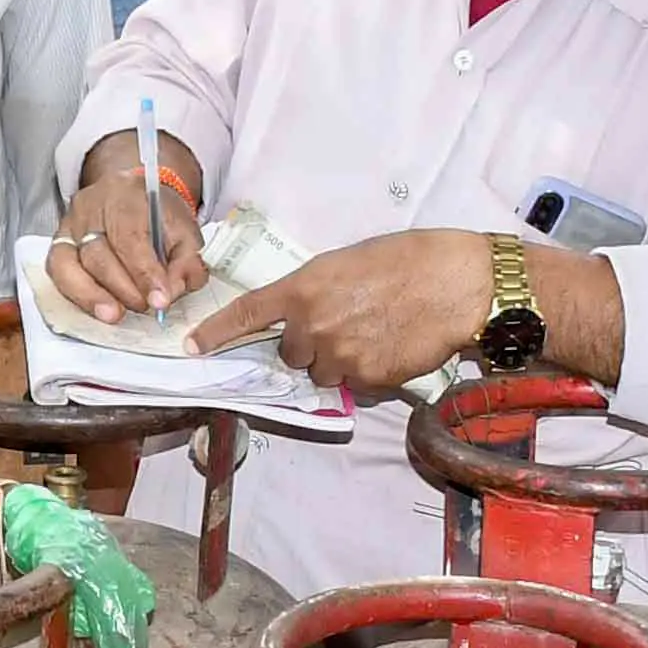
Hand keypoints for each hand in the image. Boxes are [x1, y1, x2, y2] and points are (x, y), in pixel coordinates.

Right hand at [41, 140, 205, 322]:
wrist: (135, 198)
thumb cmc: (160, 216)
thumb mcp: (186, 231)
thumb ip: (186, 262)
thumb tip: (171, 292)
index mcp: (126, 192)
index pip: (129, 236)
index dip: (144, 273)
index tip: (160, 301)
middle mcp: (90, 205)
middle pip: (97, 252)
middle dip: (123, 288)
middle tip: (145, 308)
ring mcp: (68, 224)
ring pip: (69, 264)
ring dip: (94, 296)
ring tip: (117, 314)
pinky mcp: (58, 242)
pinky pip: (57, 272)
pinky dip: (76, 294)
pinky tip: (97, 308)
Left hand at [194, 230, 501, 393]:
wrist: (455, 282)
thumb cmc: (407, 260)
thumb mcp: (347, 263)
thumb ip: (315, 292)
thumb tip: (303, 317)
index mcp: (303, 287)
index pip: (247, 314)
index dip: (216, 333)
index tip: (192, 347)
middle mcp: (313, 325)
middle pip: (291, 354)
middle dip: (310, 346)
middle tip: (345, 324)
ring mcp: (339, 355)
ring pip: (322, 373)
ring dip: (339, 362)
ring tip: (374, 334)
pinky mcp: (367, 379)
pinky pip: (355, 386)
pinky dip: (369, 374)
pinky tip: (392, 348)